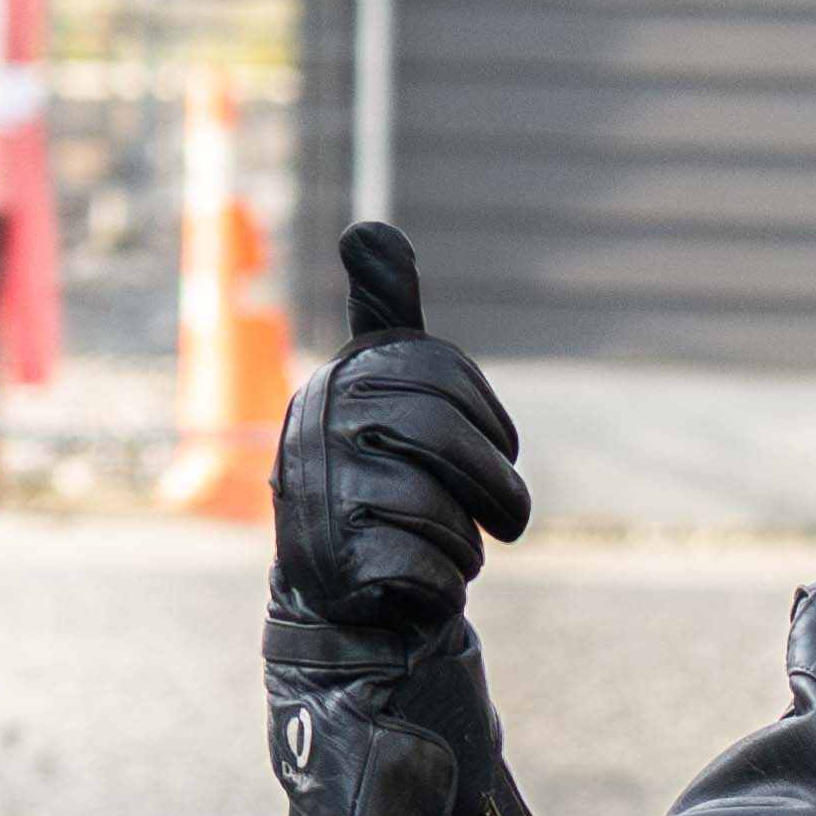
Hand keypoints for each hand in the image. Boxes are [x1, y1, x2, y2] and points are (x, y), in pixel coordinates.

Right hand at [269, 222, 529, 654]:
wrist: (333, 587)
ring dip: (460, 544)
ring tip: (426, 544)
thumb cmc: (375, 475)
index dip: (489, 430)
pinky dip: (441, 589)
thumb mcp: (380, 385)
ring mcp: (324, 491)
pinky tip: (407, 583)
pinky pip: (435, 575)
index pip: (450, 389)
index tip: (485, 448)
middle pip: (451, 449)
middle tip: (495, 515)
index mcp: (345, 377)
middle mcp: (321, 423)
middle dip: (491, 492)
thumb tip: (367, 227)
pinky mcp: (337, 562)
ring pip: (448, 519)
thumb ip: (384, 310)